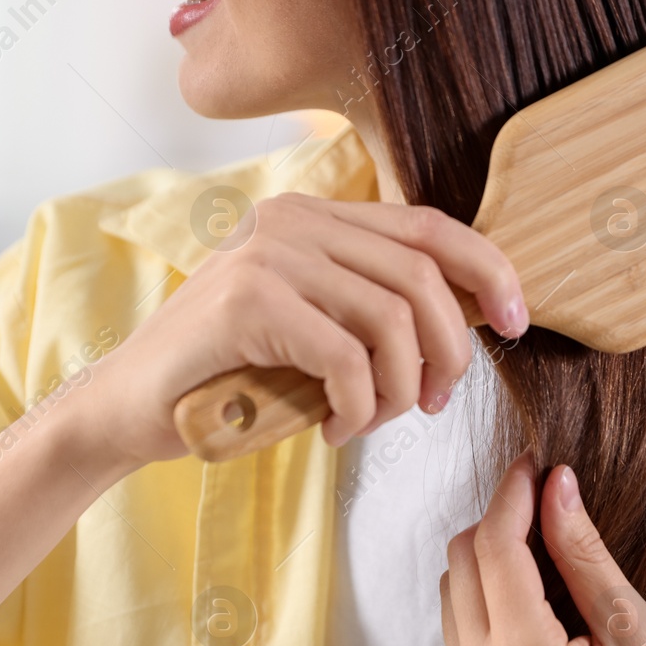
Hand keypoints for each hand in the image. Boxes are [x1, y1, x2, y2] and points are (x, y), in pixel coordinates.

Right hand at [77, 194, 527, 467]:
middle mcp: (293, 221)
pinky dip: (358, 405)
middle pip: (420, 274)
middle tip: (438, 401)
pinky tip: (338, 430)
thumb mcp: (310, 328)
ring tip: (376, 421)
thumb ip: (368, 309)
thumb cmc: (226, 376)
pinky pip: (346, 357)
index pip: (428, 226)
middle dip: (450, 349)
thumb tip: (463, 326)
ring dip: (402, 387)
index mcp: (313, 215)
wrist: (129, 407)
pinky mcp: (248, 303)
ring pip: (392, 319)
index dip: (487, 269)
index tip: (516, 320)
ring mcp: (268, 256)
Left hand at [440, 453, 645, 645]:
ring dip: (488, 563)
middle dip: (498, 523)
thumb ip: (586, 556)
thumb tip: (557, 485)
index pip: (496, 549)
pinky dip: (485, 606)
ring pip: (451, 596)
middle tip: (546, 506)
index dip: (512, 496)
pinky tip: (535, 612)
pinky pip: (457, 637)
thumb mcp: (637, 635)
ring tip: (547, 564)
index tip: (534, 464)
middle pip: (461, 564)